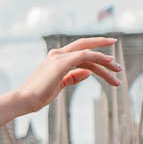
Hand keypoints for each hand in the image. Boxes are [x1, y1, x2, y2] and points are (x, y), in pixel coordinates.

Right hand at [9, 38, 123, 115]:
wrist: (24, 99)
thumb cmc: (38, 95)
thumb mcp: (59, 85)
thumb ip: (73, 76)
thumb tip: (89, 72)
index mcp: (55, 58)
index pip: (78, 50)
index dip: (94, 49)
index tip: (108, 55)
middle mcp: (57, 54)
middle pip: (84, 44)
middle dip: (101, 43)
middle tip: (115, 44)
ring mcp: (58, 57)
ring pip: (88, 54)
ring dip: (105, 61)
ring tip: (117, 70)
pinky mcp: (61, 63)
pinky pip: (84, 57)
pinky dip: (98, 58)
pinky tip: (108, 63)